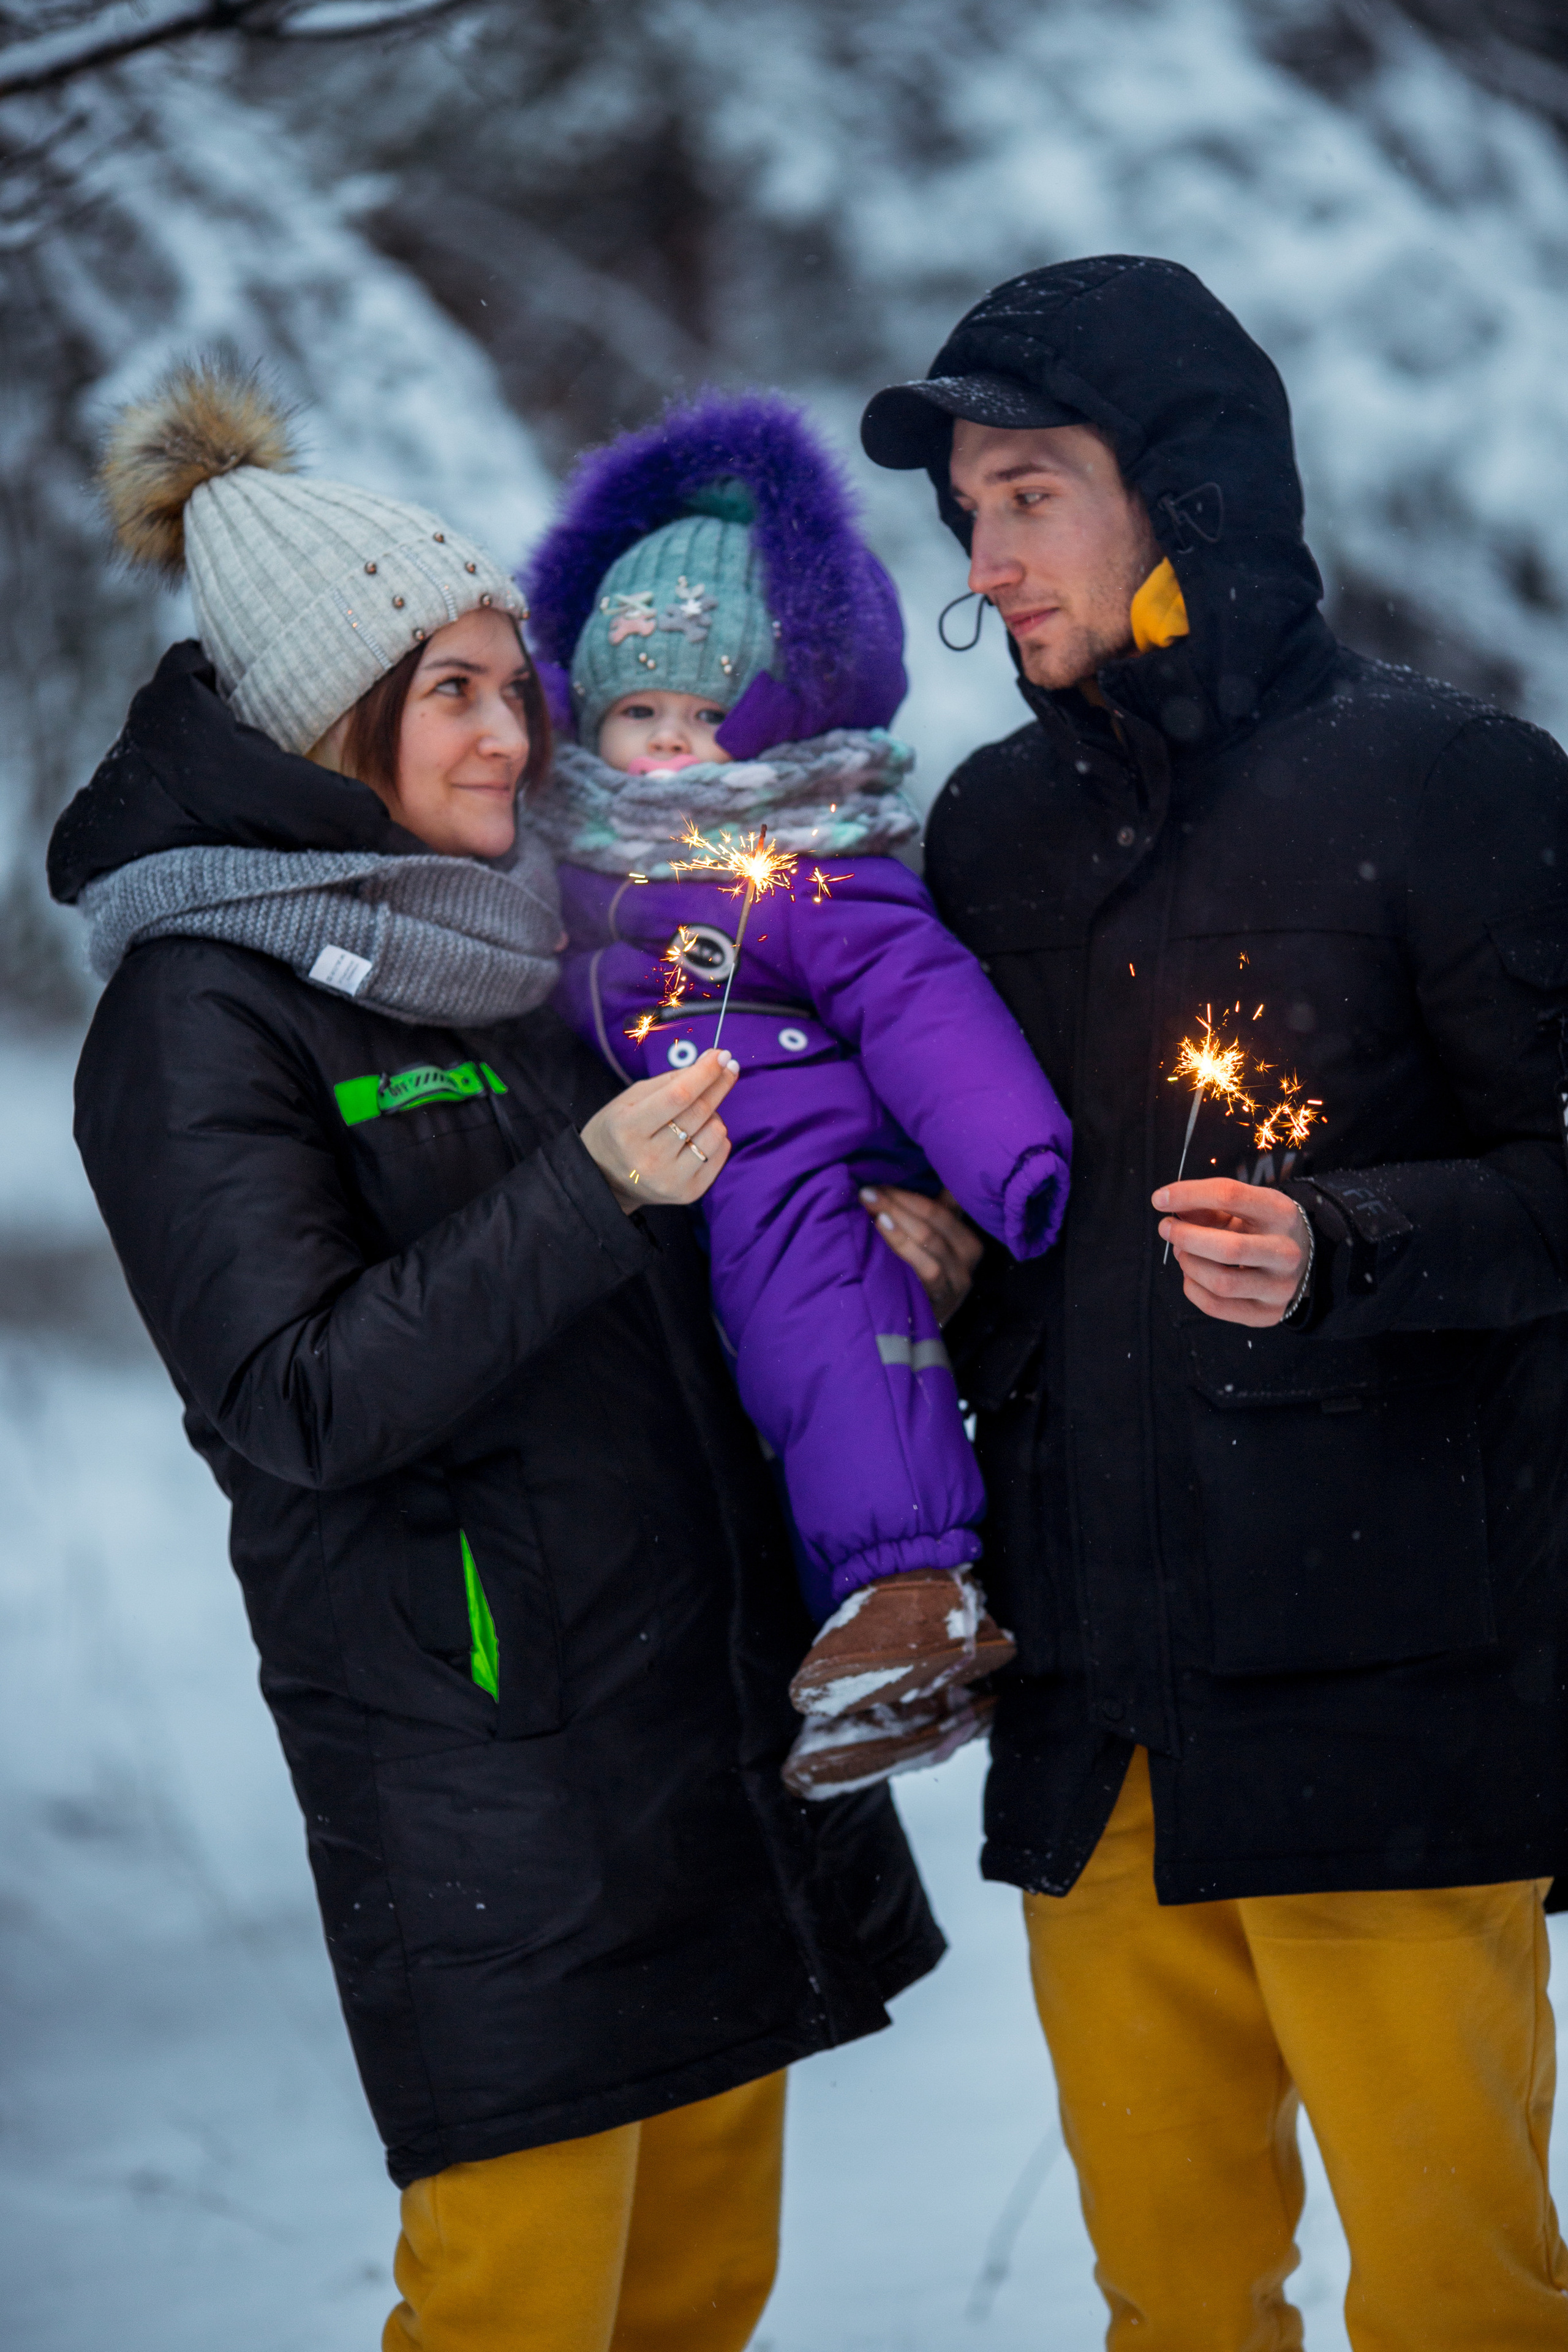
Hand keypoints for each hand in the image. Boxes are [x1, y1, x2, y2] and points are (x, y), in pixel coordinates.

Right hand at [581, 1049, 738, 1211]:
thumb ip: (672, 1080)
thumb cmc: (620, 1128)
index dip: (704, 1073)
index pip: (678, 1096)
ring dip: (713, 1115)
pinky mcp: (687, 1193)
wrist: (606, 1178)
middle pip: (699, 1112)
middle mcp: (649, 1159)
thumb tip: (713, 1062)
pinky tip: (699, 1135)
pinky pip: (720, 1153)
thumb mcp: (632, 1098)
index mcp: (628, 1128)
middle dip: (719, 1083)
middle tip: (729, 1067)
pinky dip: (716, 1137)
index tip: (722, 1055)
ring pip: (715, 1132)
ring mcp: (670, 1179)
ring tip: (695, 1117)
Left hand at [860, 1185, 983, 1324]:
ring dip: (897, 1217)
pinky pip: (926, 1267)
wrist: (915, 1332)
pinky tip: (882, 1227)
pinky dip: (903, 1242)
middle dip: (898, 1200)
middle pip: (935, 1217)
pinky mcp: (944, 1299)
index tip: (879, 1184)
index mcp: (966, 1236)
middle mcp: (969, 1255)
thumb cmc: (915, 1280)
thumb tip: (910, 1182)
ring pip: (930, 1237)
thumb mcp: (926, 1246)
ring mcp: (958, 1279)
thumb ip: (927, 1215)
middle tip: (867, 1192)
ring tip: (871, 1204)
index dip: (909, 1192)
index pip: (943, 1203)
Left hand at [1153, 1179, 1309, 1327]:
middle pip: (1228, 1248)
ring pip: (1221, 1282)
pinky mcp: (1268, 1314)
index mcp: (1281, 1212)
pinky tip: (1191, 1275)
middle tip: (1166, 1229)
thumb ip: (1206, 1203)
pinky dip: (1192, 1288)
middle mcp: (1287, 1252)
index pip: (1230, 1196)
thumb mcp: (1242, 1206)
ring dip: (1189, 1264)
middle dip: (1186, 1237)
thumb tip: (1167, 1203)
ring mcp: (1280, 1287)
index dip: (1188, 1195)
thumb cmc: (1261, 1227)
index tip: (1159, 1199)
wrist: (1299, 1260)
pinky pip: (1216, 1307)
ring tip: (1182, 1252)